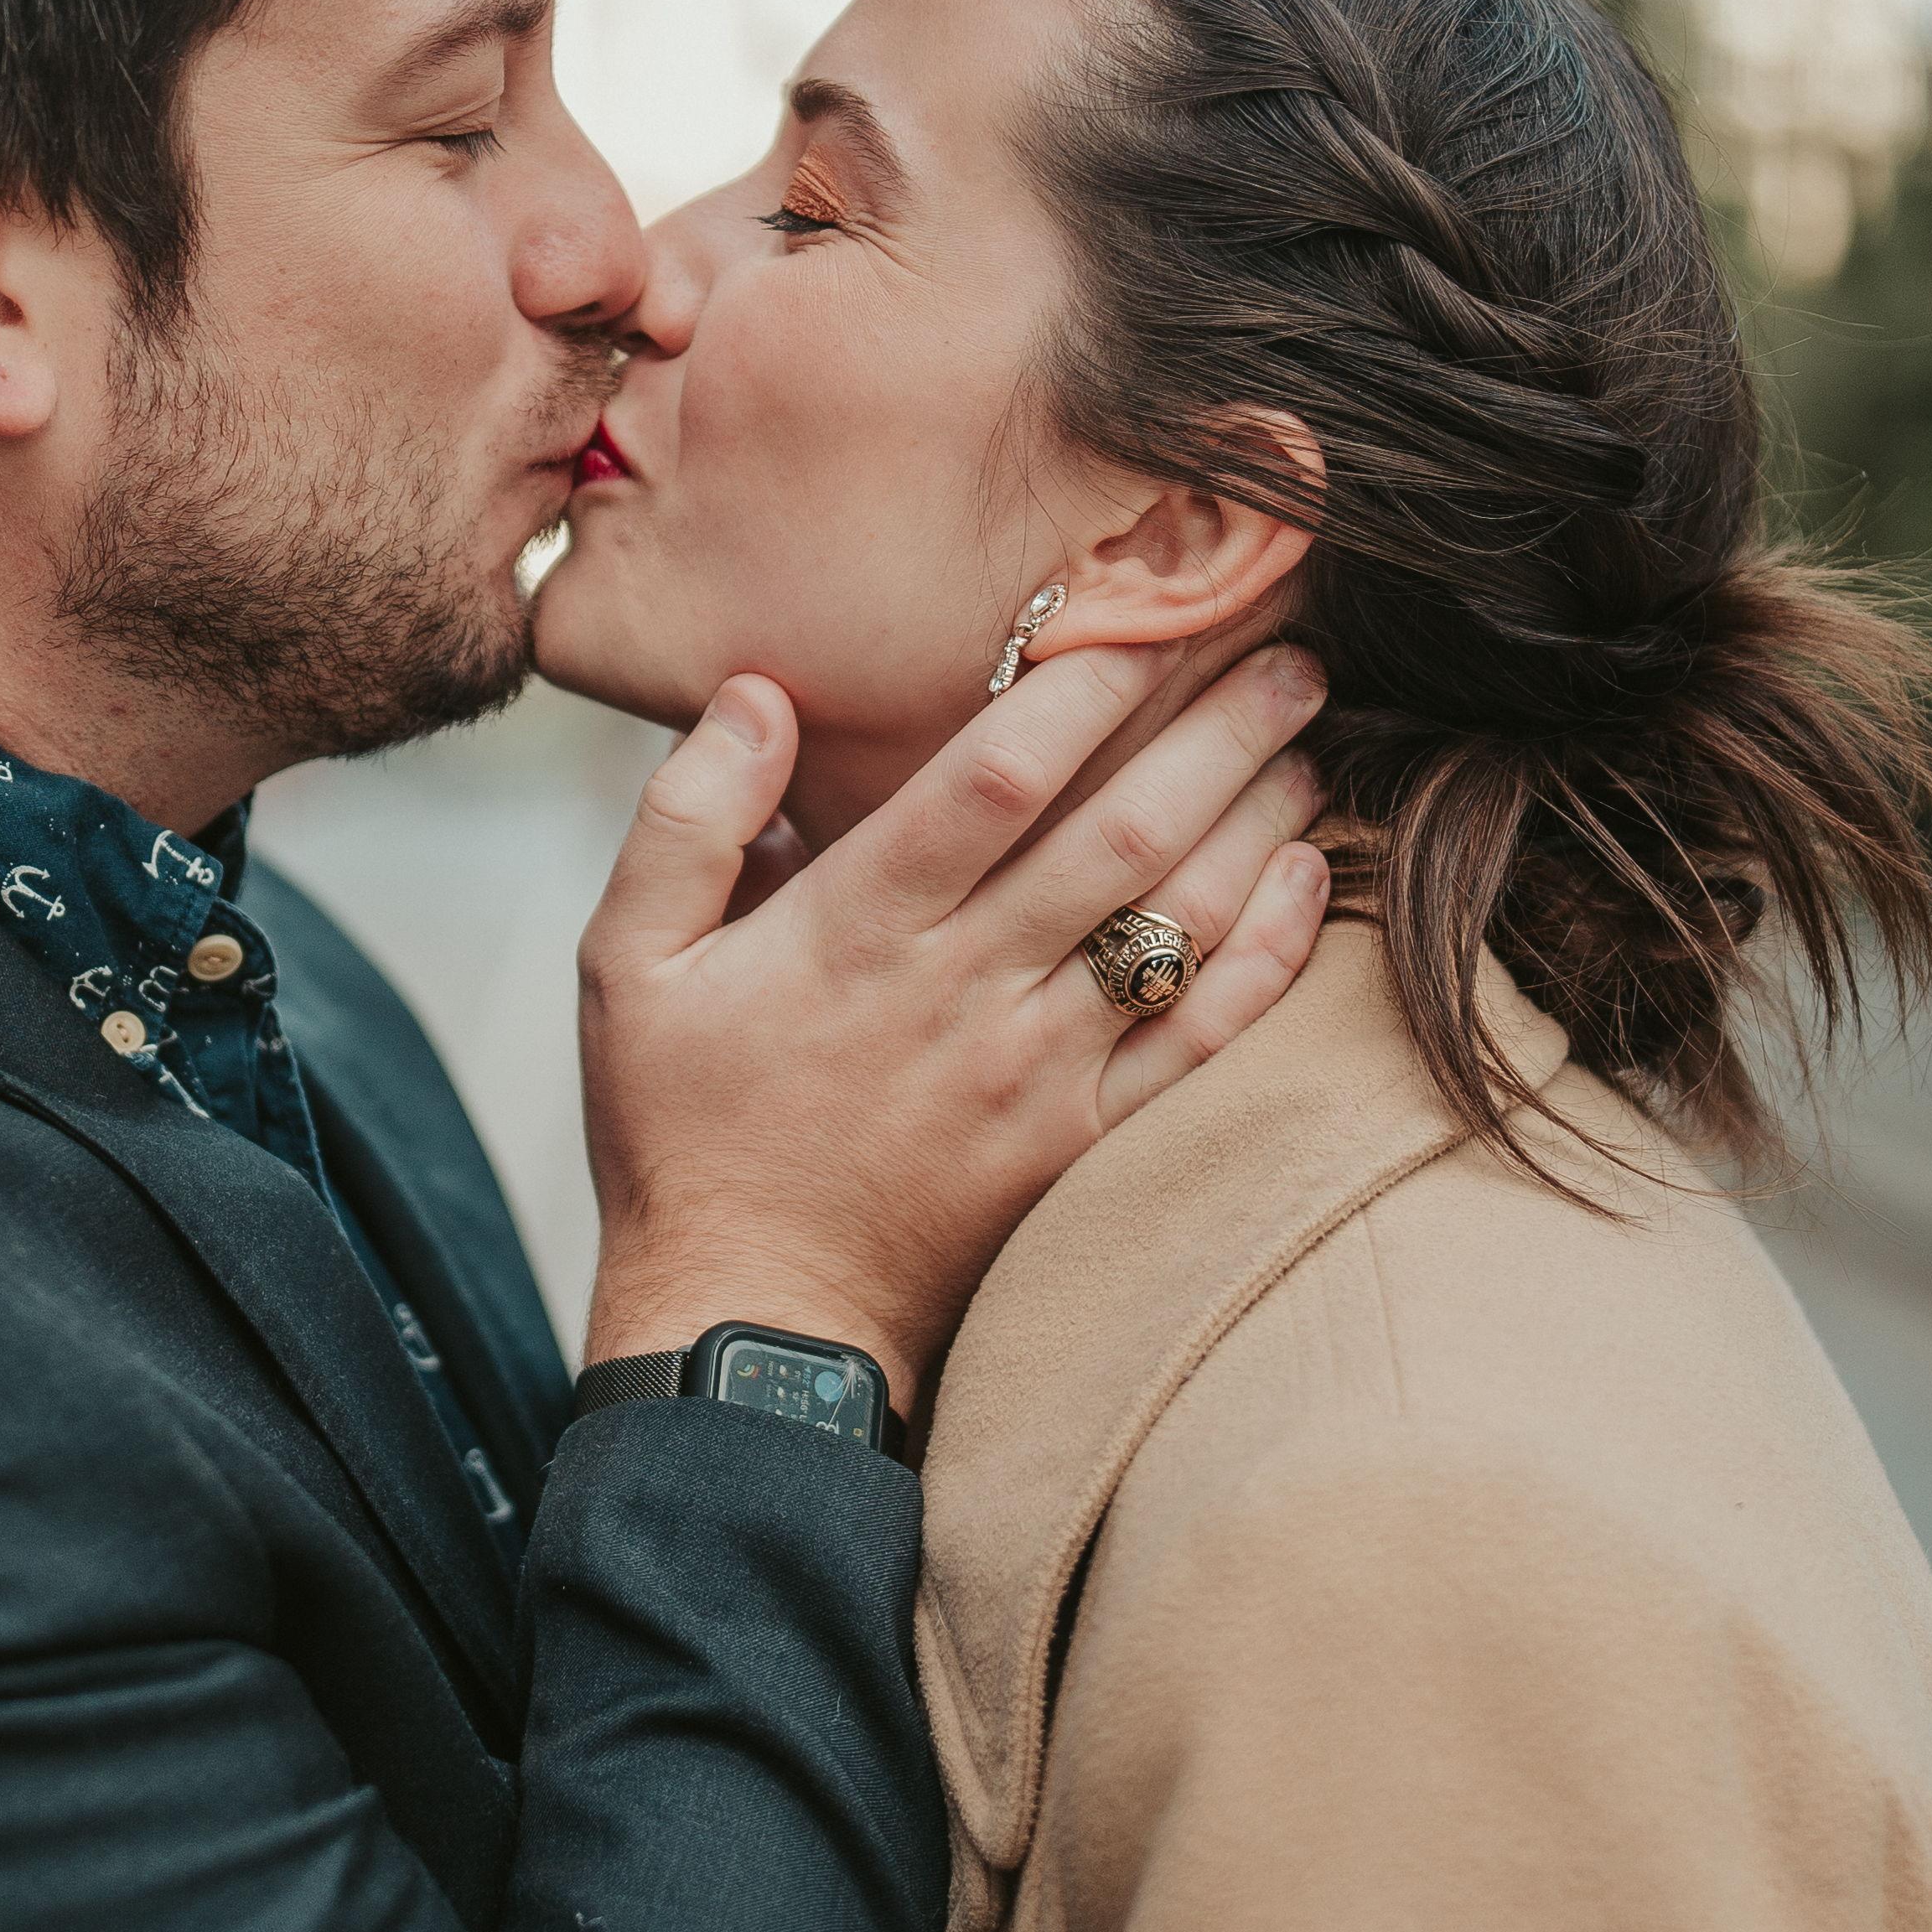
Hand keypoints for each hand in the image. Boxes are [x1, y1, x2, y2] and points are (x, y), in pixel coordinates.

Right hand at [578, 641, 1335, 1410]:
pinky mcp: (1079, 1138)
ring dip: (1254, 817)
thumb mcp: (623, 965)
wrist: (750, 1321)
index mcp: (856, 931)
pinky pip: (1199, 1039)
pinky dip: (1267, 955)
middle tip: (1286, 645)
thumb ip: (686, 820)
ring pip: (1175, 923)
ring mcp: (1036, 1069)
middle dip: (1213, 729)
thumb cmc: (681, 1130)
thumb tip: (755, 692)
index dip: (1083, 691)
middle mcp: (963, 990)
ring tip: (1309, 729)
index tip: (1146, 610)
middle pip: (1117, 834)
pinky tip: (1305, 876)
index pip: (993, 781)